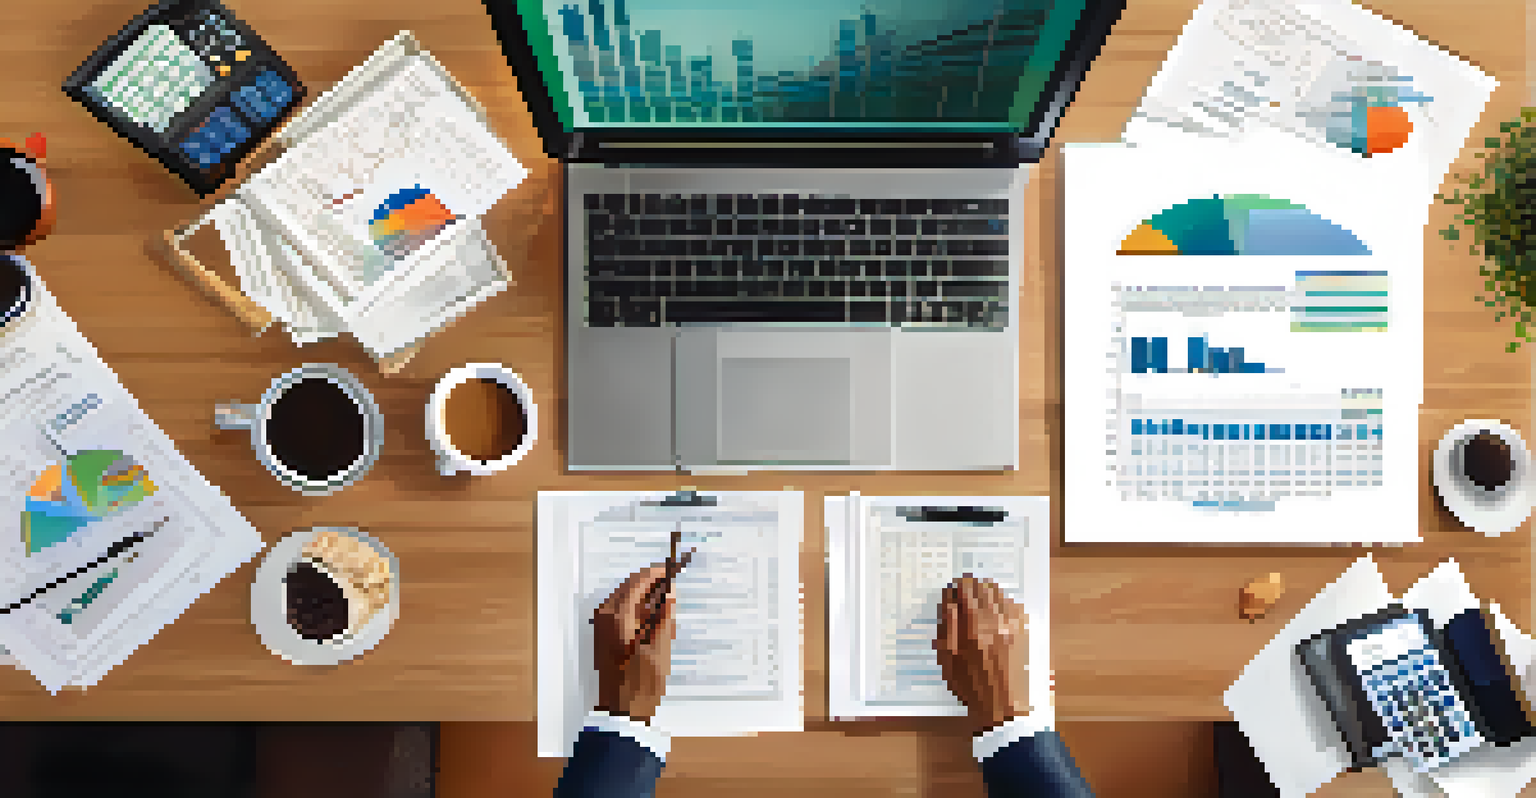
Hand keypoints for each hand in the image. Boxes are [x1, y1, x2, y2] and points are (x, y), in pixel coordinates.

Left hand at [592, 564, 675, 724]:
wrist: (621, 711)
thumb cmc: (641, 683)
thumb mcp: (660, 647)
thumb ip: (665, 615)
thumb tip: (671, 591)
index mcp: (618, 616)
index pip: (638, 581)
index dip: (657, 572)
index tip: (674, 569)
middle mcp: (605, 615)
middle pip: (631, 586)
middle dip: (653, 585)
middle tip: (673, 590)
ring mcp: (602, 624)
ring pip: (627, 598)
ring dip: (647, 599)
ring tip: (667, 612)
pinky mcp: (604, 634)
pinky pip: (623, 611)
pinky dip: (639, 611)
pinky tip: (654, 625)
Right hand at [934, 574, 1029, 734]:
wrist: (1005, 707)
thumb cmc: (972, 686)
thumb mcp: (949, 658)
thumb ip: (949, 625)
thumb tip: (950, 600)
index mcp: (975, 625)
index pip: (967, 589)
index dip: (957, 586)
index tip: (952, 590)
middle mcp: (998, 620)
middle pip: (985, 587)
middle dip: (973, 587)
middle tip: (964, 594)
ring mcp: (1015, 625)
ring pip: (1001, 594)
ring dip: (988, 593)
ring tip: (980, 603)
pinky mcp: (1026, 632)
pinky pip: (1015, 607)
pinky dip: (1004, 604)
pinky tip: (997, 614)